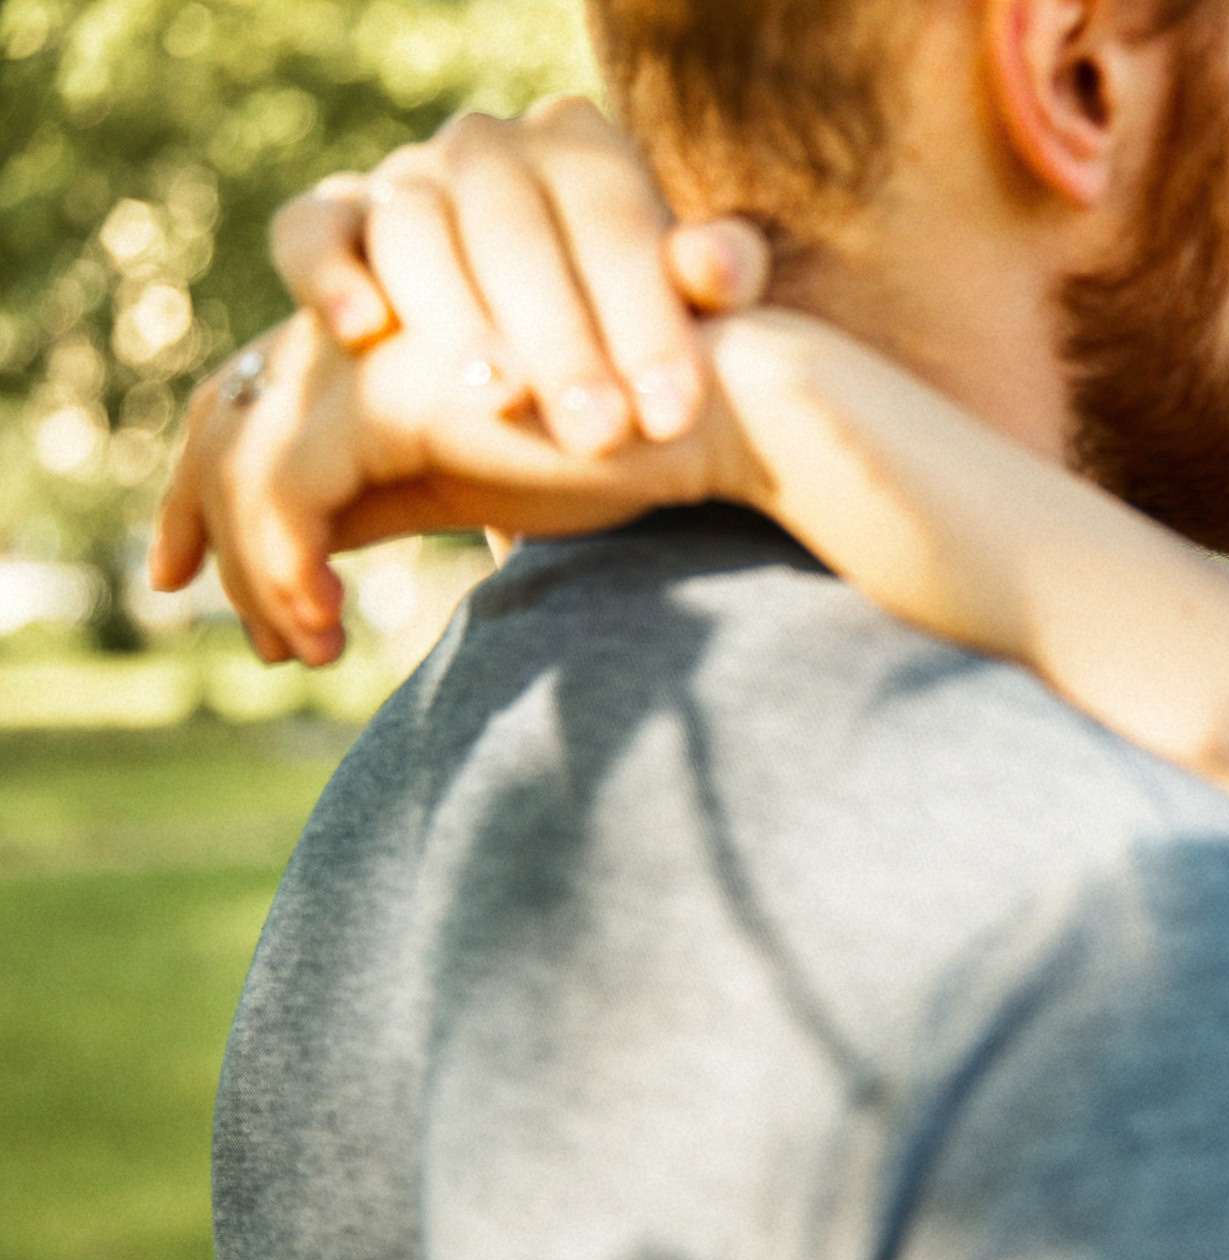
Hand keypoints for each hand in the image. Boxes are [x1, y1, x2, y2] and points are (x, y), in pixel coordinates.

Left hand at [149, 310, 752, 664]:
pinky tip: (326, 633)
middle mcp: (361, 316)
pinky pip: (284, 489)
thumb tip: (304, 553)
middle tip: (230, 625)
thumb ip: (389, 490)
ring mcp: (369, 344)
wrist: (711, 412)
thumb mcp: (478, 478)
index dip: (204, 481)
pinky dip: (283, 570)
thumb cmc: (624, 443)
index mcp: (379, 327)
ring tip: (308, 650)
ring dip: (255, 571)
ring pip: (243, 457)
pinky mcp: (388, 390)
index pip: (251, 391)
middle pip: (226, 411)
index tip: (191, 574)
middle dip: (198, 520)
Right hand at [269, 96, 770, 454]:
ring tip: (500, 402)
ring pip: (416, 230)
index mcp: (584, 148)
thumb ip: (716, 281)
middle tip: (600, 435)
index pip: (617, 222)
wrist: (530, 353)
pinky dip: (327, 272)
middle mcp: (489, 147)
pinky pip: (311, 229)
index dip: (648, 321)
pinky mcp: (333, 221)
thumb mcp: (689, 311)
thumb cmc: (627, 332)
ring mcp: (405, 177)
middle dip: (563, 341)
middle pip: (517, 231)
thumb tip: (715, 267)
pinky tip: (364, 333)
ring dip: (456, 318)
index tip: (674, 417)